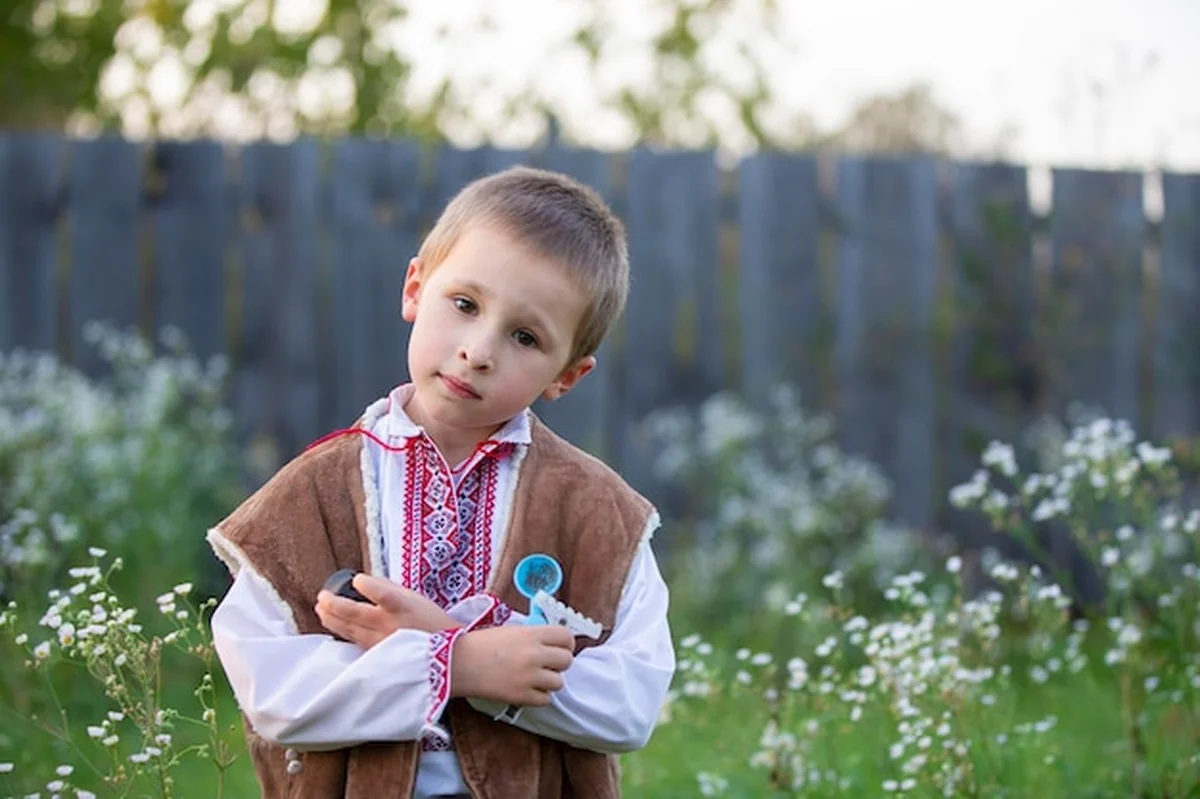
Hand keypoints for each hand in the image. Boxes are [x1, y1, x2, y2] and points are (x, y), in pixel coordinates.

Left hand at [315, 574, 456, 648]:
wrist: (448, 658)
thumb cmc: (434, 625)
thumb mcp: (416, 599)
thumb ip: (390, 589)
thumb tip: (366, 582)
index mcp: (401, 607)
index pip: (379, 592)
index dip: (365, 585)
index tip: (357, 580)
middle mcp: (388, 625)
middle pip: (353, 614)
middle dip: (333, 604)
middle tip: (322, 596)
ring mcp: (380, 642)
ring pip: (349, 630)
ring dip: (331, 619)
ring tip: (321, 610)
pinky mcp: (378, 657)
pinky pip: (355, 643)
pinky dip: (343, 634)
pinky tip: (335, 628)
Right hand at [450, 625, 574, 706]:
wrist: (458, 663)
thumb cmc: (481, 644)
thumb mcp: (511, 630)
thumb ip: (534, 636)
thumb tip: (554, 642)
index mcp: (531, 634)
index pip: (566, 636)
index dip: (566, 642)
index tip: (561, 647)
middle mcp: (533, 654)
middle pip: (567, 660)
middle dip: (559, 662)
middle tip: (548, 664)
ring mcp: (528, 677)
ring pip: (559, 682)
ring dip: (549, 681)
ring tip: (535, 677)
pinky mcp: (521, 696)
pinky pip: (545, 700)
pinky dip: (539, 696)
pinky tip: (527, 689)